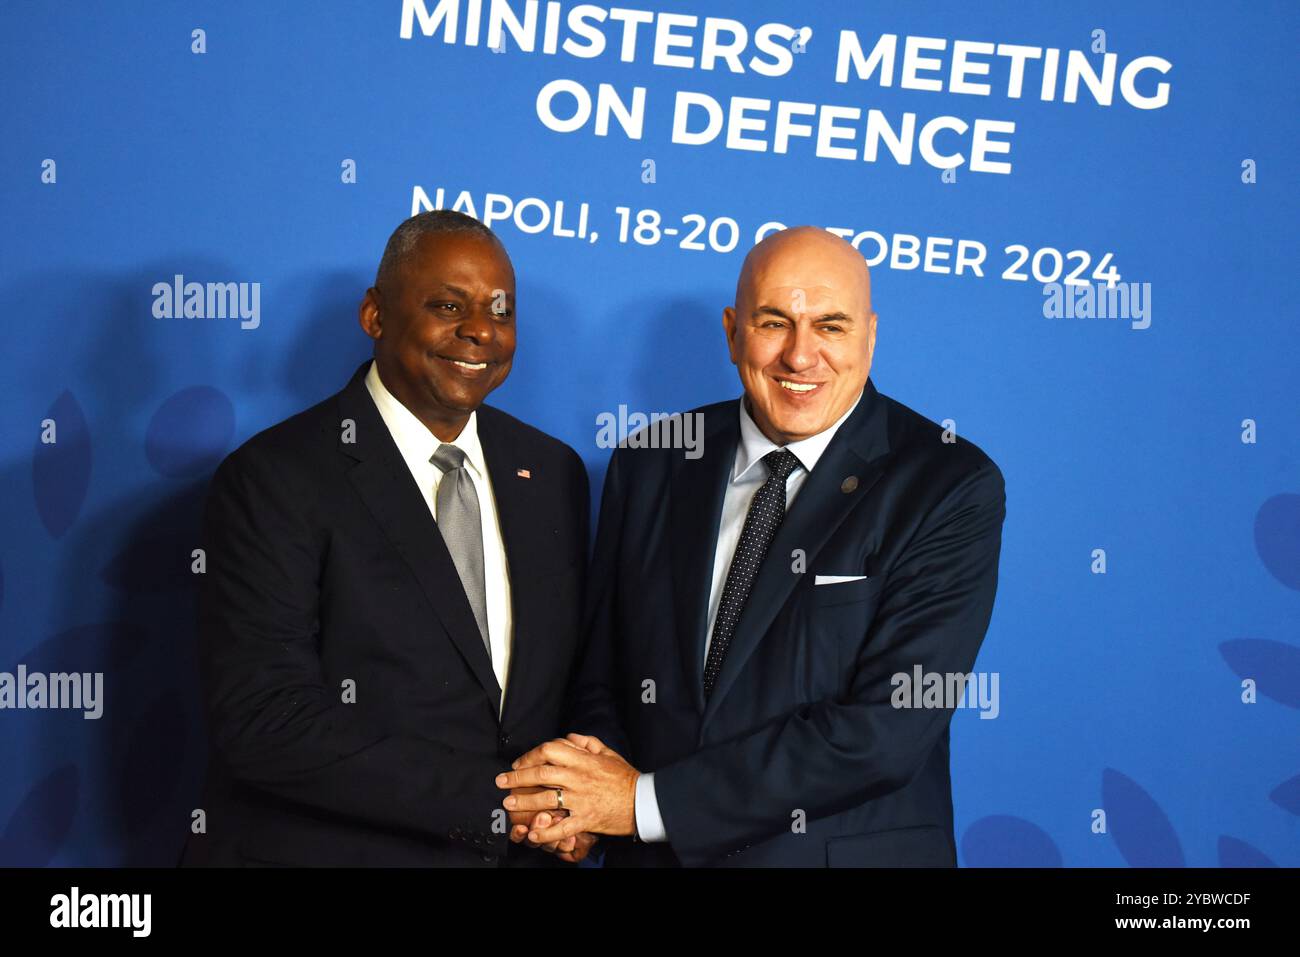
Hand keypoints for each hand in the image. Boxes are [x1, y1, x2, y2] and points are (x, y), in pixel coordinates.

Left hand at [497, 734, 638, 841]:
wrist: (643, 801)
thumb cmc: (625, 776)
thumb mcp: (608, 753)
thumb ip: (586, 742)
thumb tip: (568, 738)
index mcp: (583, 760)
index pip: (550, 750)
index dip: (530, 755)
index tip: (519, 762)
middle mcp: (579, 778)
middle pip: (541, 775)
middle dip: (517, 777)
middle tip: (502, 782)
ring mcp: (581, 800)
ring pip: (546, 800)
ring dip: (524, 803)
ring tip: (509, 804)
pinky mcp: (586, 819)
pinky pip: (562, 827)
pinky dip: (546, 832)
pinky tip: (533, 834)